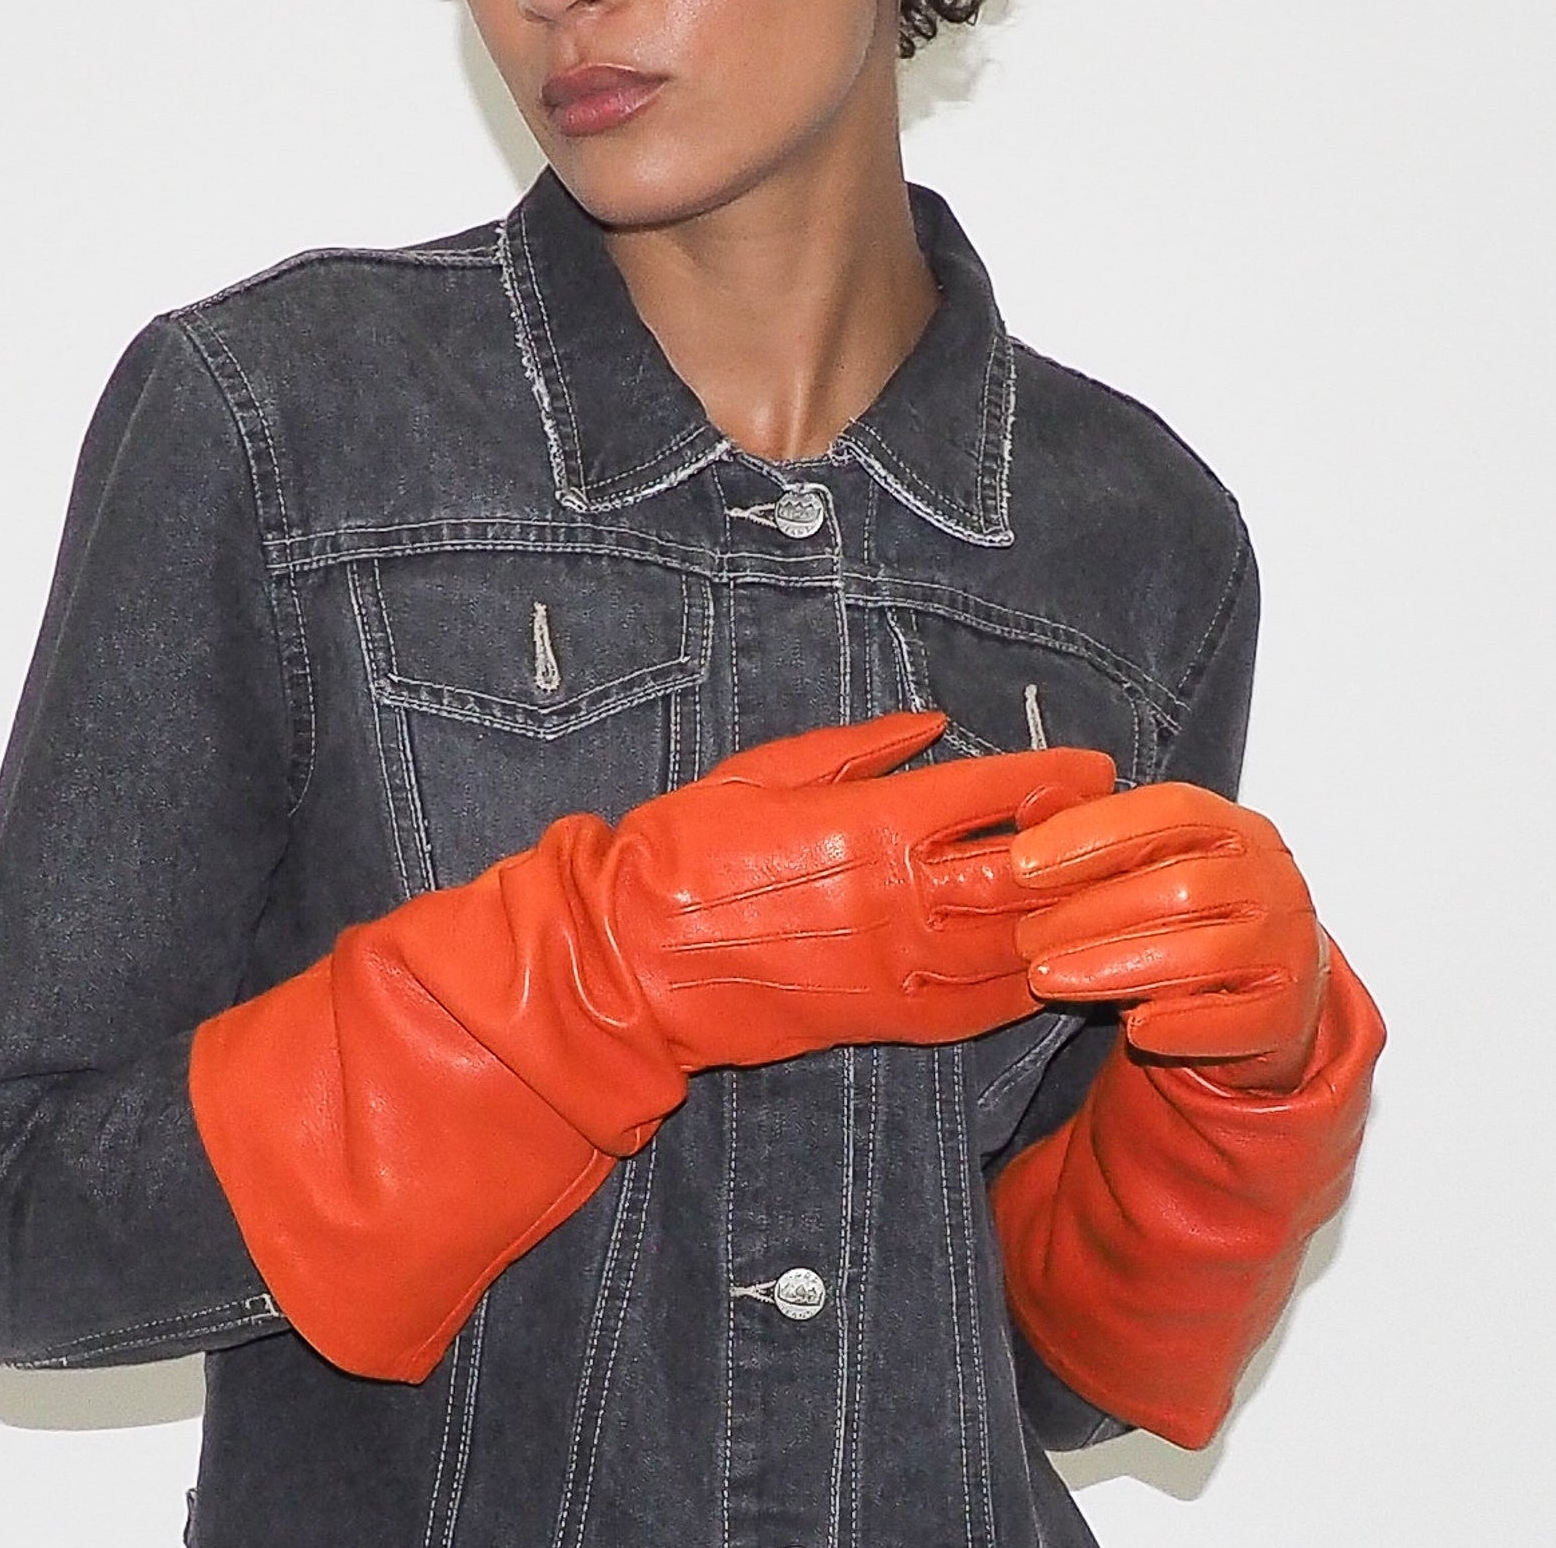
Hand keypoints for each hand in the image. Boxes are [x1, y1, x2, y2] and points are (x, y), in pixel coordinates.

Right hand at [596, 711, 1119, 1070]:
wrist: (628, 963)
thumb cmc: (681, 851)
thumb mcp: (764, 772)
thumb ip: (858, 748)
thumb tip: (932, 726)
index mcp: (871, 825)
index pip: (996, 795)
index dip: (1056, 776)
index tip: (1094, 765)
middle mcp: (900, 900)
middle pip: (1029, 873)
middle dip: (1085, 845)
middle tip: (1120, 825)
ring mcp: (898, 970)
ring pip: (1018, 945)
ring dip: (1069, 918)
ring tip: (1104, 893)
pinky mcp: (883, 1023)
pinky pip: (981, 1009)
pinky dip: (1027, 984)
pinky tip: (1050, 964)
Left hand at [1009, 781, 1326, 1092]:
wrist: (1261, 993)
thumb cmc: (1187, 916)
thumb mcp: (1140, 865)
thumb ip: (1090, 830)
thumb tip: (1030, 803)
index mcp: (1234, 827)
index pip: (1168, 813)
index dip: (1091, 833)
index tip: (1023, 862)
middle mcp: (1271, 878)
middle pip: (1180, 888)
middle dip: (1089, 913)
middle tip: (1026, 936)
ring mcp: (1288, 944)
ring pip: (1202, 955)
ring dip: (1114, 968)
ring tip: (1048, 978)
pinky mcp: (1291, 1011)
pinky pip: (1236, 1020)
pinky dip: (1179, 1024)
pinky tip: (1132, 1028)